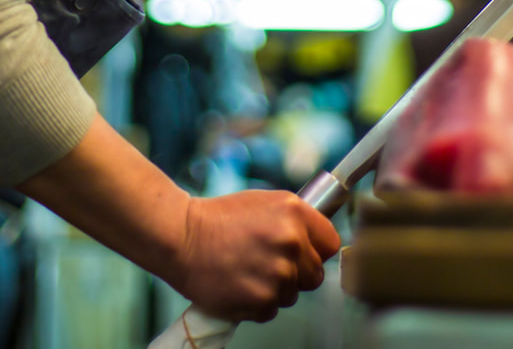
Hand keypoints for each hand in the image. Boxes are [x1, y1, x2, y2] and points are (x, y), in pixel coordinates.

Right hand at [171, 190, 340, 322]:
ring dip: (275, 289)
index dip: (317, 249)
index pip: (331, 242)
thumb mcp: (263, 203)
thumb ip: (294, 221)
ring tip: (248, 271)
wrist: (181, 237)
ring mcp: (278, 274)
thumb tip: (316, 242)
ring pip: (293, 294)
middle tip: (268, 263)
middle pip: (315, 274)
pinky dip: (257, 303)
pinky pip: (272, 310)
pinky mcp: (261, 301)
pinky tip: (240, 284)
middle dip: (296, 272)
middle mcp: (291, 243)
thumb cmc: (218, 219)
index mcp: (294, 212)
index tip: (304, 252)